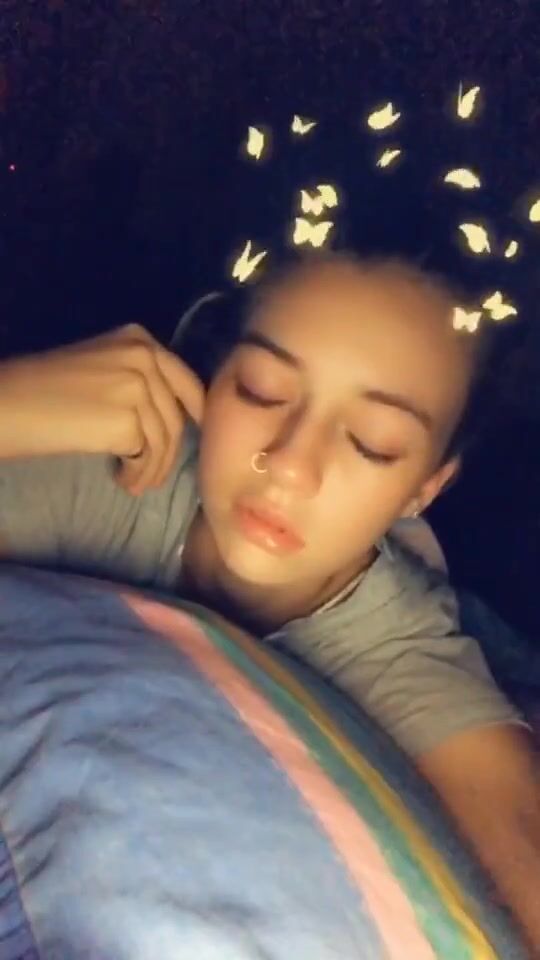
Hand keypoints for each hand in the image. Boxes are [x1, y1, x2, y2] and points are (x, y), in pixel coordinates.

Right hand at [0, 323, 204, 493]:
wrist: (7, 405)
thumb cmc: (43, 391)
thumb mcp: (100, 367)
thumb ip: (138, 379)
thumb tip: (176, 415)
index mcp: (139, 339)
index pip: (185, 381)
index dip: (196, 413)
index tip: (197, 436)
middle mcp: (144, 356)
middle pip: (177, 415)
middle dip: (169, 452)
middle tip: (151, 476)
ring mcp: (139, 386)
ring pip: (165, 440)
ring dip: (151, 469)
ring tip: (133, 483)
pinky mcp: (127, 420)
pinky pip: (147, 456)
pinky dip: (136, 473)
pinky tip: (120, 478)